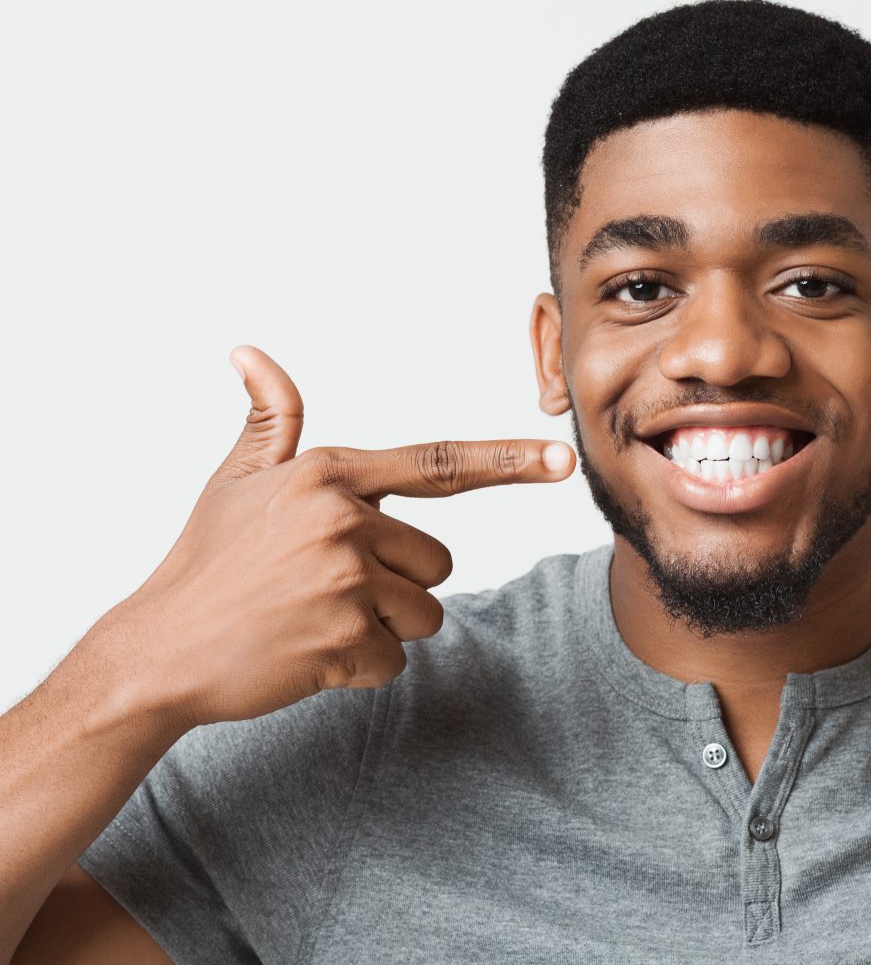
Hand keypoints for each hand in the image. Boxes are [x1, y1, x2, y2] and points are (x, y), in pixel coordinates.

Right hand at [79, 346, 575, 730]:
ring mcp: (345, 583)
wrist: (158, 649)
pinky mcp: (344, 641)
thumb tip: (250, 354)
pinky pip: (395, 660)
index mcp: (328, 476)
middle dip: (397, 583)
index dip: (507, 462)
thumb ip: (270, 421)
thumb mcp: (236, 482)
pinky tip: (306, 653)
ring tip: (312, 618)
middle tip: (325, 589)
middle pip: (437, 562)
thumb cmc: (206, 563)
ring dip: (380, 627)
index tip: (561, 459)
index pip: (438, 465)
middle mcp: (344, 521)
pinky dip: (359, 667)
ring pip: (423, 614)